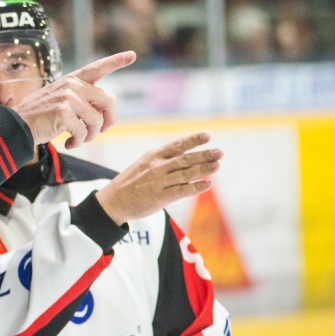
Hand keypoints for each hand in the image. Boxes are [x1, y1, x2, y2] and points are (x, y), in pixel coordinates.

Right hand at [11, 51, 135, 147]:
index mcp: (72, 80)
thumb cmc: (40, 117)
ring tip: (77, 139)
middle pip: (108, 101)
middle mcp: (72, 85)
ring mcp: (68, 97)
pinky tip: (68, 143)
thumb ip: (82, 102)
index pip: (98, 67)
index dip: (116, 61)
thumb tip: (104, 118)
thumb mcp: (60, 101)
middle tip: (100, 133)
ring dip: (90, 136)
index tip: (132, 55)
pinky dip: (78, 142)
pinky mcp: (64, 112)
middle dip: (109, 120)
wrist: (17, 125)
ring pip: (97, 121)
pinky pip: (83, 132)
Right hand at [96, 133, 221, 224]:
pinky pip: (181, 191)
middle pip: (184, 159)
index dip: (192, 140)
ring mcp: (158, 182)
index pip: (176, 145)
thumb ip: (164, 160)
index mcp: (153, 156)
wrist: (114, 200)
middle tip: (220, 152)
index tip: (207, 136)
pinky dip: (195, 187)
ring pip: (185, 174)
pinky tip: (207, 184)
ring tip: (217, 165)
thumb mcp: (144, 164)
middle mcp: (156, 167)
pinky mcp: (159, 197)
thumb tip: (188, 155)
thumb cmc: (132, 181)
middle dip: (204, 155)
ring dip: (203, 169)